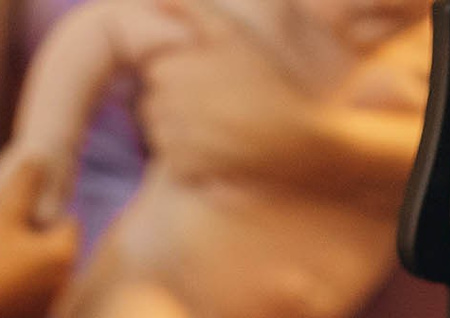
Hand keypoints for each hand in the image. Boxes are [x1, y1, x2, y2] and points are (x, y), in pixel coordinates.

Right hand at [0, 157, 82, 317]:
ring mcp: (48, 303)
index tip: (12, 216)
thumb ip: (25, 180)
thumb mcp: (2, 211)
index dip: (38, 211)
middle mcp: (65, 281)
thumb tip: (41, 158)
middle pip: (53, 243)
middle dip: (32, 234)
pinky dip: (18, 278)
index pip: (65, 218)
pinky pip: (29, 287)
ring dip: (25, 256)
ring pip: (41, 266)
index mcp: (65, 253)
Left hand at [133, 27, 329, 186]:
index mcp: (170, 71)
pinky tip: (220, 154)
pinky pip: (175, 165)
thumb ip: (194, 9)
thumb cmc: (267, 82)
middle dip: (178, 106)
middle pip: (153, 107)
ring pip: (161, 136)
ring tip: (220, 130)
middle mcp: (167, 105)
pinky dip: (192, 163)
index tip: (211, 82)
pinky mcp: (186, 170)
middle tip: (219, 108)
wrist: (296, 139)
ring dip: (182, 135)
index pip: (155, 74)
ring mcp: (174, 140)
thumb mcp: (233, 36)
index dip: (182, 78)